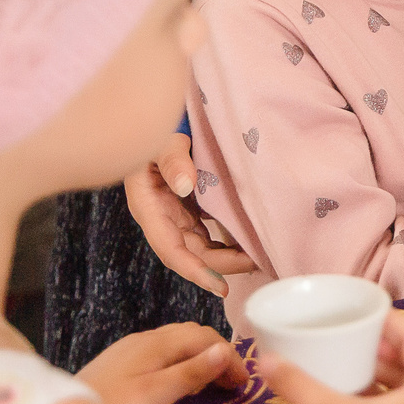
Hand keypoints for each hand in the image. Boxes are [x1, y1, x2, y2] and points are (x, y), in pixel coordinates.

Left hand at [78, 322, 245, 403]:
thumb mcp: (156, 395)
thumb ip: (191, 372)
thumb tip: (224, 350)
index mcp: (155, 343)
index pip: (204, 337)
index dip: (228, 356)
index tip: (244, 383)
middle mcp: (143, 340)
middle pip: (191, 336)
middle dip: (216, 354)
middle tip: (232, 385)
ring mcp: (129, 351)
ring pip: (175, 345)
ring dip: (199, 359)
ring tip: (212, 386)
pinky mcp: (119, 366)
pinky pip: (161, 356)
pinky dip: (181, 365)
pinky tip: (179, 387)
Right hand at [126, 131, 258, 296]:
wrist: (159, 116)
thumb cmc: (158, 126)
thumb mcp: (164, 139)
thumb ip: (173, 160)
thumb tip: (184, 185)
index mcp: (147, 206)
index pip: (170, 249)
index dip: (194, 271)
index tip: (220, 286)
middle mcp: (159, 216)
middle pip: (189, 253)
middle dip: (220, 265)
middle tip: (255, 264)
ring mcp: (172, 213)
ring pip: (199, 246)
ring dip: (224, 256)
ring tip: (256, 258)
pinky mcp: (185, 208)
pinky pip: (204, 232)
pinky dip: (224, 240)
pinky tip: (246, 243)